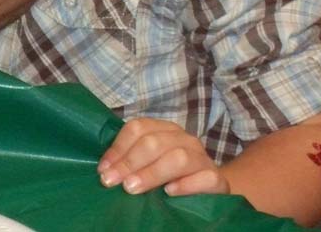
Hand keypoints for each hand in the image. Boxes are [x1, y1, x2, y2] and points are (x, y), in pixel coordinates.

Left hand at [98, 118, 229, 196]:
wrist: (209, 190)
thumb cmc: (171, 176)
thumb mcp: (149, 164)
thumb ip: (131, 160)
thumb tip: (104, 169)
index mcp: (164, 129)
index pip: (138, 128)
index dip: (118, 148)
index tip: (103, 169)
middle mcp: (184, 138)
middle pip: (154, 142)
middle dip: (130, 162)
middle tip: (113, 181)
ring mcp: (203, 157)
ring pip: (178, 158)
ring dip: (152, 173)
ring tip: (132, 188)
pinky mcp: (217, 179)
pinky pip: (205, 178)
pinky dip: (186, 185)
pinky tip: (170, 193)